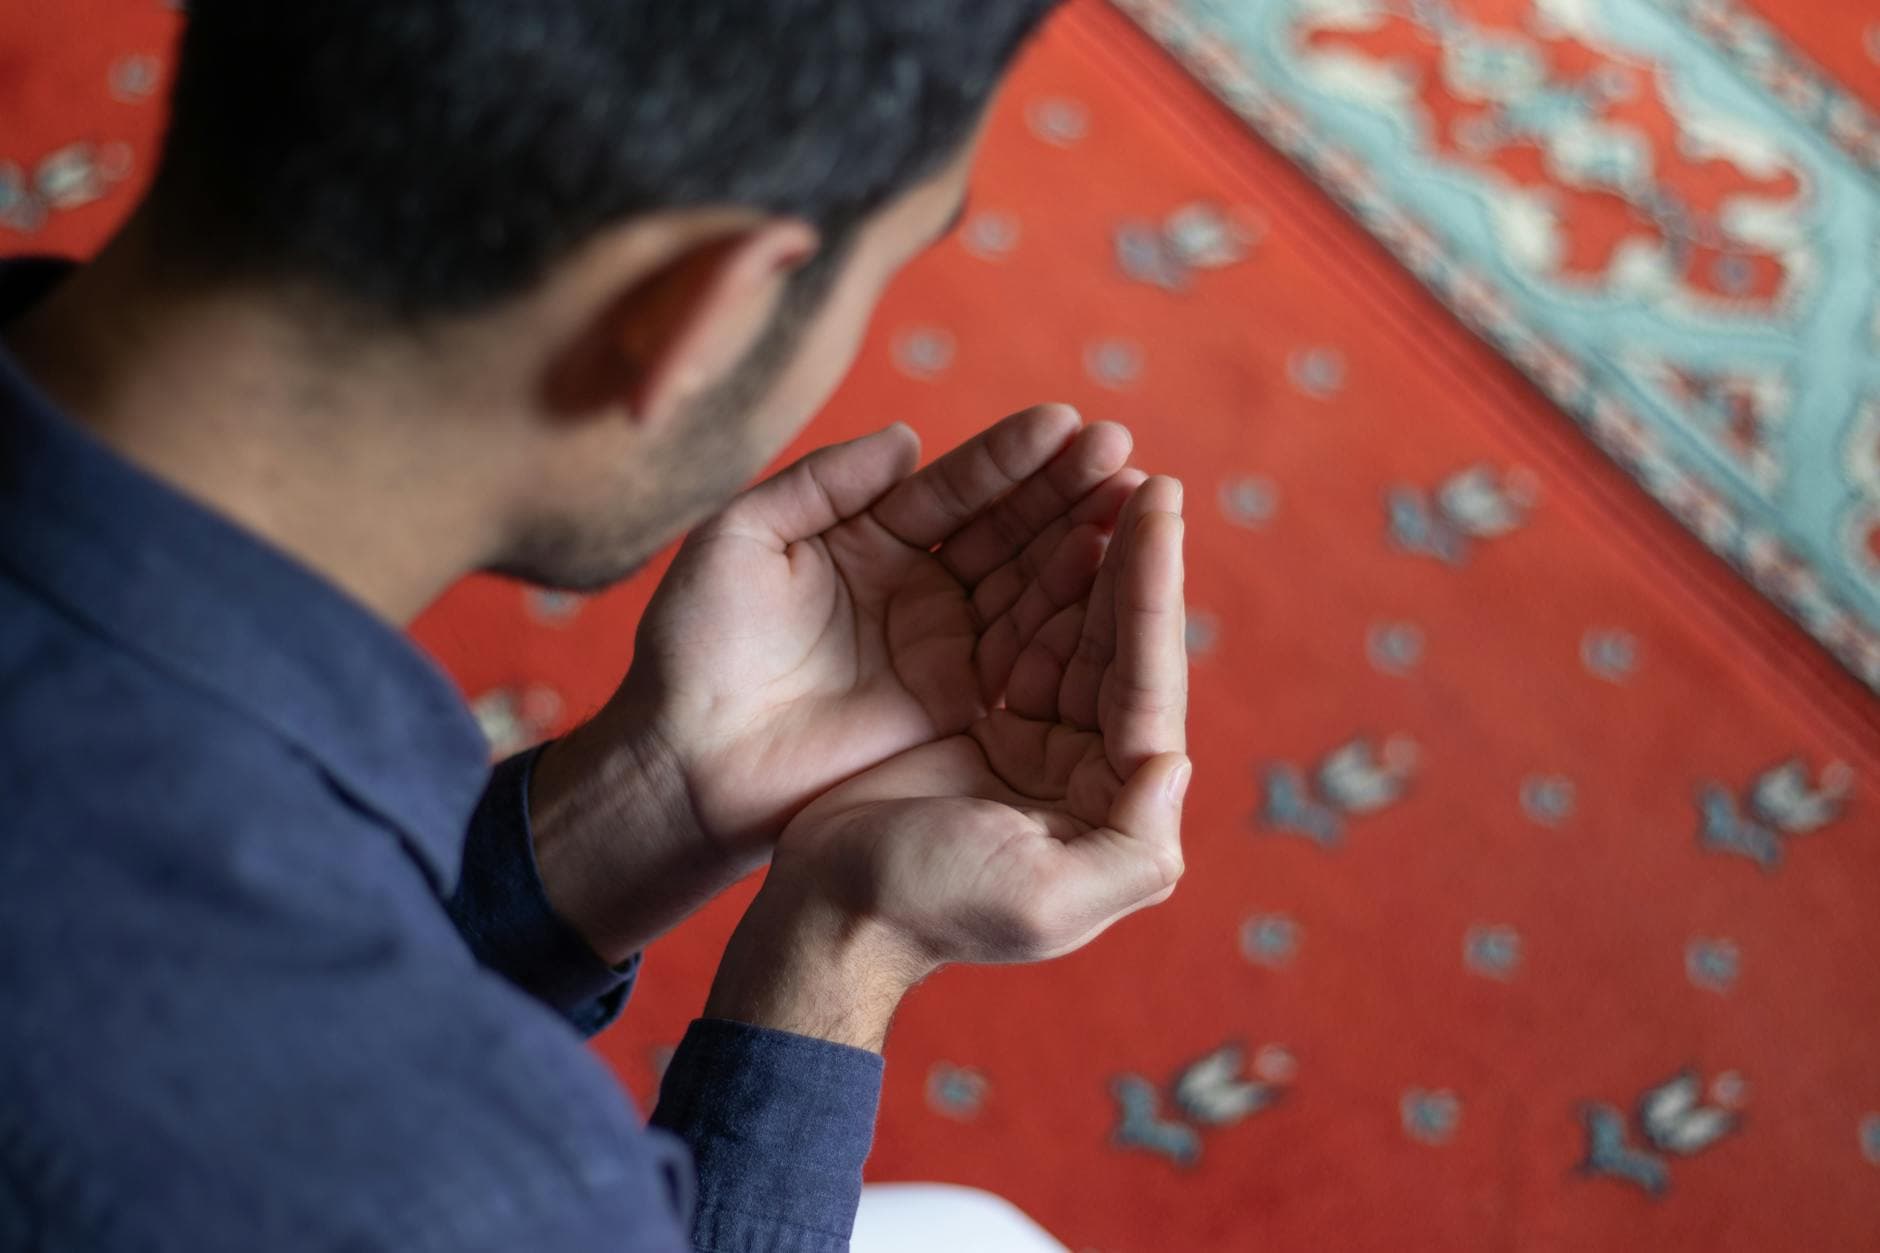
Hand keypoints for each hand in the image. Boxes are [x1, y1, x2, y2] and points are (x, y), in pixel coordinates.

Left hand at [532, 406, 1141, 959]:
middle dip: (1063, 490)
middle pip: (1004, 528)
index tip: (1065, 425)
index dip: (1008, 458)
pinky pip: (1022, 656)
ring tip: (1134, 503)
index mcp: (868, 537)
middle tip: (1120, 453)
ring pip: (1025, 585)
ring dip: (1080, 545)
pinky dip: (1068, 621)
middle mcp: (916, 586)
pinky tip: (1113, 581)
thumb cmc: (693, 648)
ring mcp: (942, 646)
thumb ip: (821, 483)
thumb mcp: (740, 540)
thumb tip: (908, 438)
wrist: (684, 764)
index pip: (953, 488)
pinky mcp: (955, 707)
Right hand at [708, 477, 1188, 1042]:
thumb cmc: (930, 906)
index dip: (1153, 590)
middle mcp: (1086, 766)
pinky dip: (1032, 579)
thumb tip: (1175, 763)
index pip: (1144, 680)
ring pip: (1070, 629)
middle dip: (1130, 558)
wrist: (832, 914)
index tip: (1159, 504)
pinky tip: (1047, 526)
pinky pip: (1015, 633)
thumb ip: (1132, 851)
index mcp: (1111, 803)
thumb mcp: (1044, 901)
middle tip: (1140, 473)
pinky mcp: (981, 718)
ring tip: (1101, 477)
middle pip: (1116, 643)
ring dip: (1087, 556)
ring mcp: (1034, 738)